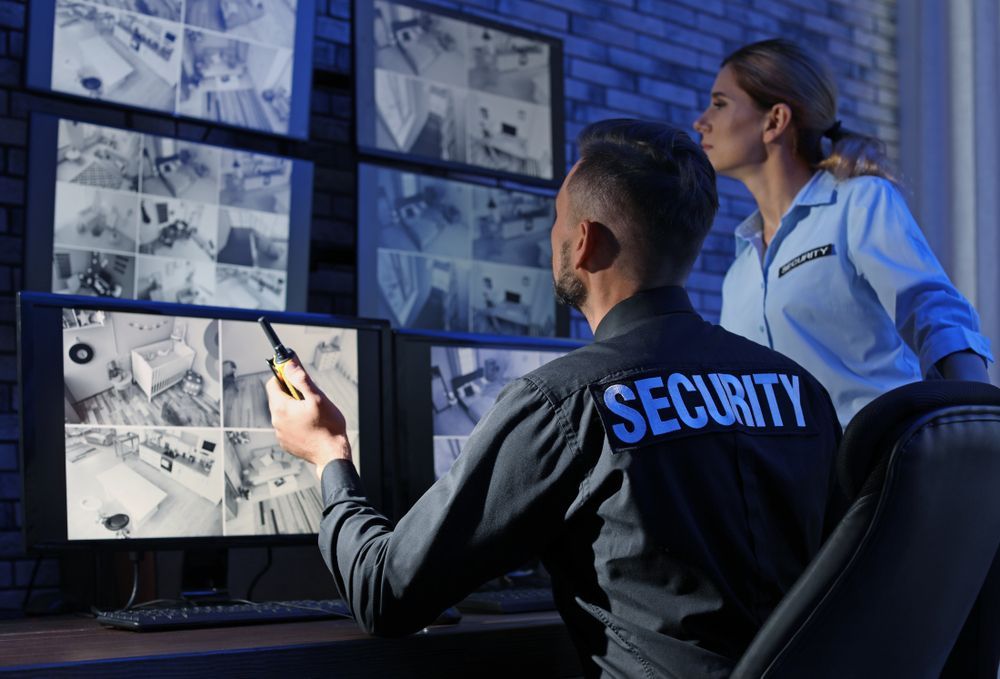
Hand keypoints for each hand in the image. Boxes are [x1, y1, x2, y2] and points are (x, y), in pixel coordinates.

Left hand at [265, 357, 351, 477]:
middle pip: (278, 398)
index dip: (283, 376)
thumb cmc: (328, 427)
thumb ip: (301, 380)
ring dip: (293, 409)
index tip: (294, 375)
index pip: (273, 383)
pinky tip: (309, 425)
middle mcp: (276, 420)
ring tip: (312, 413)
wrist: (331, 454)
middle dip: (291, 393)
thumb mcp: (318, 398)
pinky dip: (295, 423)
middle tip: (308, 396)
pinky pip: (287, 426)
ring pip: (283, 412)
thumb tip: (290, 366)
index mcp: (281, 407)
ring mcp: (280, 433)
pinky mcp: (285, 442)